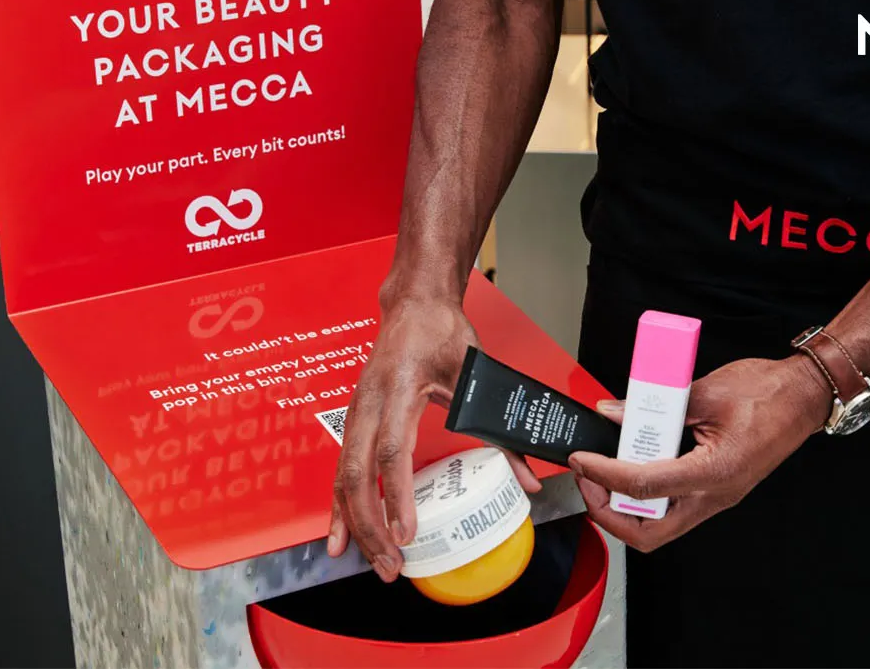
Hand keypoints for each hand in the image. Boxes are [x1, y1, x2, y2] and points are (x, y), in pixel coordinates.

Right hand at [327, 294, 540, 580]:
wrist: (413, 304)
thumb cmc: (442, 332)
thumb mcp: (477, 374)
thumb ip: (499, 428)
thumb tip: (528, 479)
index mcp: (398, 388)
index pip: (392, 450)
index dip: (396, 495)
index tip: (407, 533)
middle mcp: (368, 404)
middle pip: (356, 473)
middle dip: (370, 524)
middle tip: (391, 565)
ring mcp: (355, 412)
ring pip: (343, 476)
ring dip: (354, 523)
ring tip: (370, 562)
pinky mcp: (353, 421)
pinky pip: (341, 469)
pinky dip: (341, 506)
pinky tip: (342, 537)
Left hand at [569, 355, 832, 552]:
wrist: (805, 396)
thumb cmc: (769, 392)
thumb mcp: (705, 391)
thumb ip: (655, 404)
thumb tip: (614, 412)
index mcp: (714, 473)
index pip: (644, 487)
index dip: (603, 476)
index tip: (581, 462)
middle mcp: (715, 495)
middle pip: (649, 534)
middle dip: (610, 514)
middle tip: (590, 480)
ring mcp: (716, 497)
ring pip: (660, 525)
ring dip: (626, 507)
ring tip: (606, 472)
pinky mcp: (715, 489)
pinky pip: (673, 505)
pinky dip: (646, 493)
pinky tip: (634, 463)